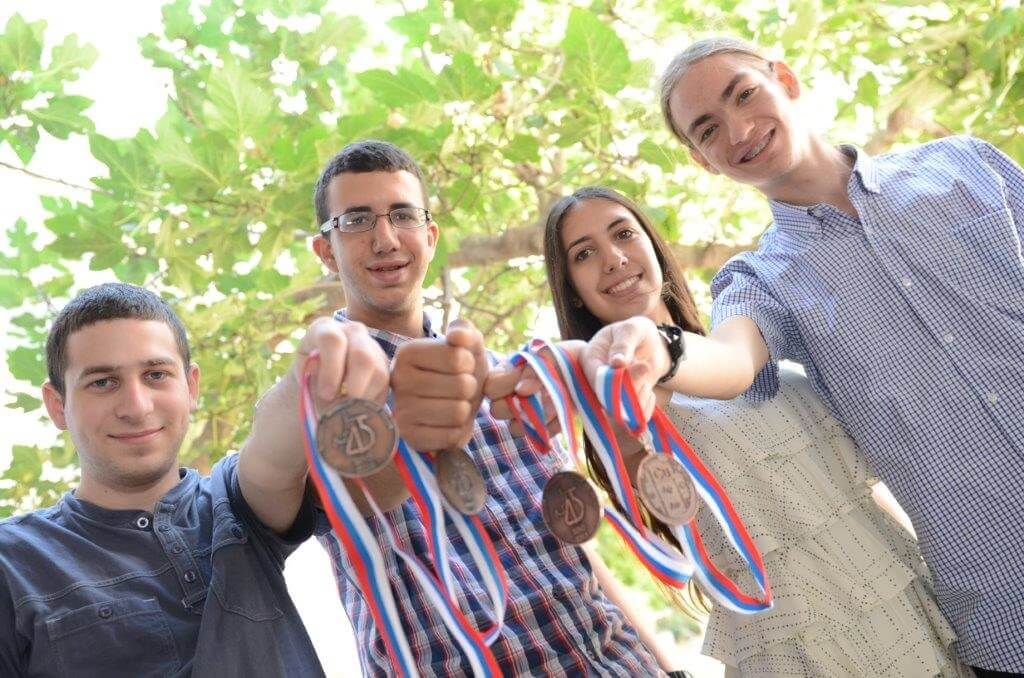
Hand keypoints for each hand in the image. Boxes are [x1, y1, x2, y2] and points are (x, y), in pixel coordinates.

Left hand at [293, 317, 389, 403]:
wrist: (324, 373)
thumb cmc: (310, 373)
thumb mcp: (303, 374)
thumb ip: (312, 377)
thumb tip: (324, 381)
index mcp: (325, 328)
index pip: (333, 341)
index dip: (331, 370)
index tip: (326, 394)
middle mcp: (353, 331)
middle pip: (363, 356)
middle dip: (354, 387)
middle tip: (343, 408)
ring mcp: (373, 345)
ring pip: (379, 373)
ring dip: (364, 397)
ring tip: (349, 409)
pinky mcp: (385, 363)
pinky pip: (386, 385)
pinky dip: (373, 400)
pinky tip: (358, 406)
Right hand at [391, 317, 485, 449]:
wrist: (454, 403)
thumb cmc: (461, 370)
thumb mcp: (467, 344)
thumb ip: (465, 331)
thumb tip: (457, 336)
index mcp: (407, 353)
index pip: (459, 359)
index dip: (470, 364)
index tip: (459, 366)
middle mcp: (398, 380)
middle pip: (462, 386)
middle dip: (470, 389)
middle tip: (457, 389)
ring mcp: (401, 410)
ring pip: (459, 412)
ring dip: (464, 410)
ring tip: (452, 404)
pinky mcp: (410, 437)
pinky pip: (452, 436)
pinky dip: (456, 431)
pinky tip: (444, 424)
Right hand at [484, 339, 584, 436]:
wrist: (586, 370)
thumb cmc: (562, 358)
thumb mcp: (549, 355)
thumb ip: (533, 370)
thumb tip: (522, 390)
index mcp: (505, 375)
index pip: (490, 387)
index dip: (503, 385)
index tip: (522, 376)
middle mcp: (510, 398)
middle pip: (497, 411)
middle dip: (516, 403)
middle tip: (538, 393)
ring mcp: (524, 416)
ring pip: (515, 428)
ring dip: (536, 415)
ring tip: (555, 400)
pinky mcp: (541, 430)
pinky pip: (539, 436)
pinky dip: (553, 425)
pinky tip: (563, 410)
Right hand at [580, 317, 667, 419]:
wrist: (650, 345)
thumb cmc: (637, 332)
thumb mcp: (632, 329)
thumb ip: (624, 343)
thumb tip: (616, 362)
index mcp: (590, 358)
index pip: (595, 377)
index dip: (617, 379)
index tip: (640, 367)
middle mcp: (595, 380)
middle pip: (607, 397)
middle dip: (632, 385)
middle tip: (644, 367)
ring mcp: (608, 395)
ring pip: (623, 410)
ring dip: (641, 393)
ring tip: (645, 372)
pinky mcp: (623, 406)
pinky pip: (634, 417)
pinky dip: (647, 405)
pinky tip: (649, 390)